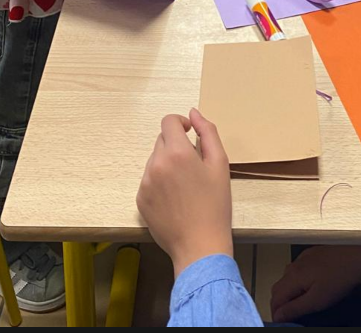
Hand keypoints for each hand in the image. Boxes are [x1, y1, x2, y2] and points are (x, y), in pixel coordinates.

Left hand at [136, 109, 232, 276]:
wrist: (199, 246)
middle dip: (176, 145)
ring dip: (167, 163)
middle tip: (193, 165)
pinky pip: (149, 179)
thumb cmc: (215, 205)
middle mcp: (155, 164)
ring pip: (155, 160)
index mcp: (176, 152)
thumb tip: (194, 113)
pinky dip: (160, 181)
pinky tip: (175, 198)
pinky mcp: (140, 200)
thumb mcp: (220, 163)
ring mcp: (145, 183)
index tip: (190, 133)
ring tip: (185, 185)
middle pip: (162, 140)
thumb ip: (207, 132)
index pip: (168, 121)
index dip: (180, 123)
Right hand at [270, 246, 360, 321]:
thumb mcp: (316, 300)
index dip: (276, 313)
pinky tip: (310, 285)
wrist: (357, 257)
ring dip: (288, 291)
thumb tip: (279, 315)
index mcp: (293, 276)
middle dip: (280, 303)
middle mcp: (295, 264)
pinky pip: (298, 268)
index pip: (275, 298)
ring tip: (299, 302)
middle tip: (289, 316)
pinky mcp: (313, 254)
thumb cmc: (340, 276)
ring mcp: (304, 257)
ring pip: (287, 277)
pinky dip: (297, 281)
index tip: (281, 322)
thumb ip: (295, 308)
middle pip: (278, 287)